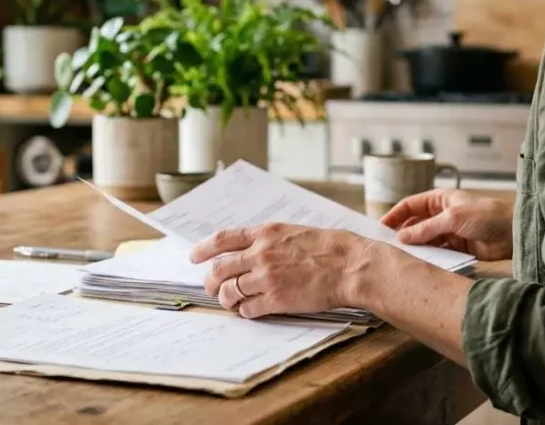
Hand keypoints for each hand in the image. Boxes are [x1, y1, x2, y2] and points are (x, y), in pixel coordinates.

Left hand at [189, 223, 383, 318]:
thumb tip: (252, 249)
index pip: (223, 239)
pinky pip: (247, 309)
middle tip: (211, 287)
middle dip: (210, 281)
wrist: (350, 265)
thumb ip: (270, 240)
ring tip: (231, 302)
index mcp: (265, 233)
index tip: (194, 256)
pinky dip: (245, 311)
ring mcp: (266, 277)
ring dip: (226, 299)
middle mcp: (261, 253)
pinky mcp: (276, 299)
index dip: (203, 249)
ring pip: (229, 291)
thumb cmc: (330, 248)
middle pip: (219, 269)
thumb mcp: (294, 232)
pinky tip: (250, 311)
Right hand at [380, 189, 513, 259]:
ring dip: (415, 247)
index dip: (394, 215)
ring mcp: (449, 232)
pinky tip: (420, 264)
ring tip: (401, 258)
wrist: (514, 233)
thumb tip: (402, 237)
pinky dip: (428, 257)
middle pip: (415, 224)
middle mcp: (442, 214)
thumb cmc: (486, 215)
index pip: (410, 205)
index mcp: (440, 199)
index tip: (380, 227)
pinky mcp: (456, 248)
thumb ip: (426, 228)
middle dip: (403, 234)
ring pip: (425, 240)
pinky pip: (437, 252)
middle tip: (388, 247)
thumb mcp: (452, 218)